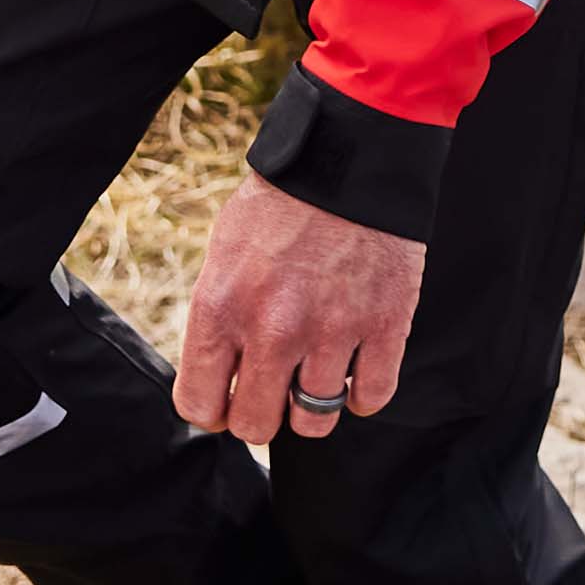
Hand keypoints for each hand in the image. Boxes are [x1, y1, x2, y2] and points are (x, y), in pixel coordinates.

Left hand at [168, 177, 425, 449]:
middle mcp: (273, 328)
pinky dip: (361, 394)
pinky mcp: (384, 325)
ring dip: (313, 404)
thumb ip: (219, 321)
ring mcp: (332, 331)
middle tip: (274, 388)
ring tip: (316, 372)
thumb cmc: (281, 204)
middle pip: (257, 427)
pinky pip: (370, 399)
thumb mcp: (224, 254)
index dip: (214, 409)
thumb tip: (220, 379)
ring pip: (315, 422)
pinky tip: (354, 368)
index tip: (229, 396)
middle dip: (262, 415)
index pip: (200, 405)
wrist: (348, 157)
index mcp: (221, 306)